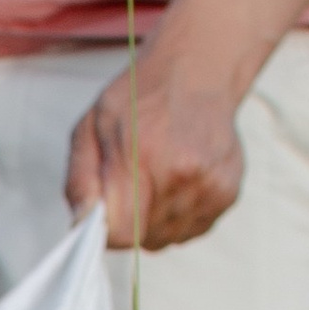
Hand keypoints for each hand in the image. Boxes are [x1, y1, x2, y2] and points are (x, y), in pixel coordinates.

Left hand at [64, 58, 246, 251]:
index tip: (108, 209)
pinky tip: (179, 181)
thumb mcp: (92, 125)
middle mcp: (182, 174)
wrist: (198, 69)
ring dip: (156, 220)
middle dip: (132, 221)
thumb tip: (82, 222)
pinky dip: (181, 215)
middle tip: (135, 181)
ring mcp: (209, 185)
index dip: (109, 229)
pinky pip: (192, 230)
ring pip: (168, 238)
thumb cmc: (142, 96)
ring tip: (158, 178)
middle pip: (144, 240)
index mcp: (143, 157)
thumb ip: (80, 179)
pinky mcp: (228, 192)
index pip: (123, 233)